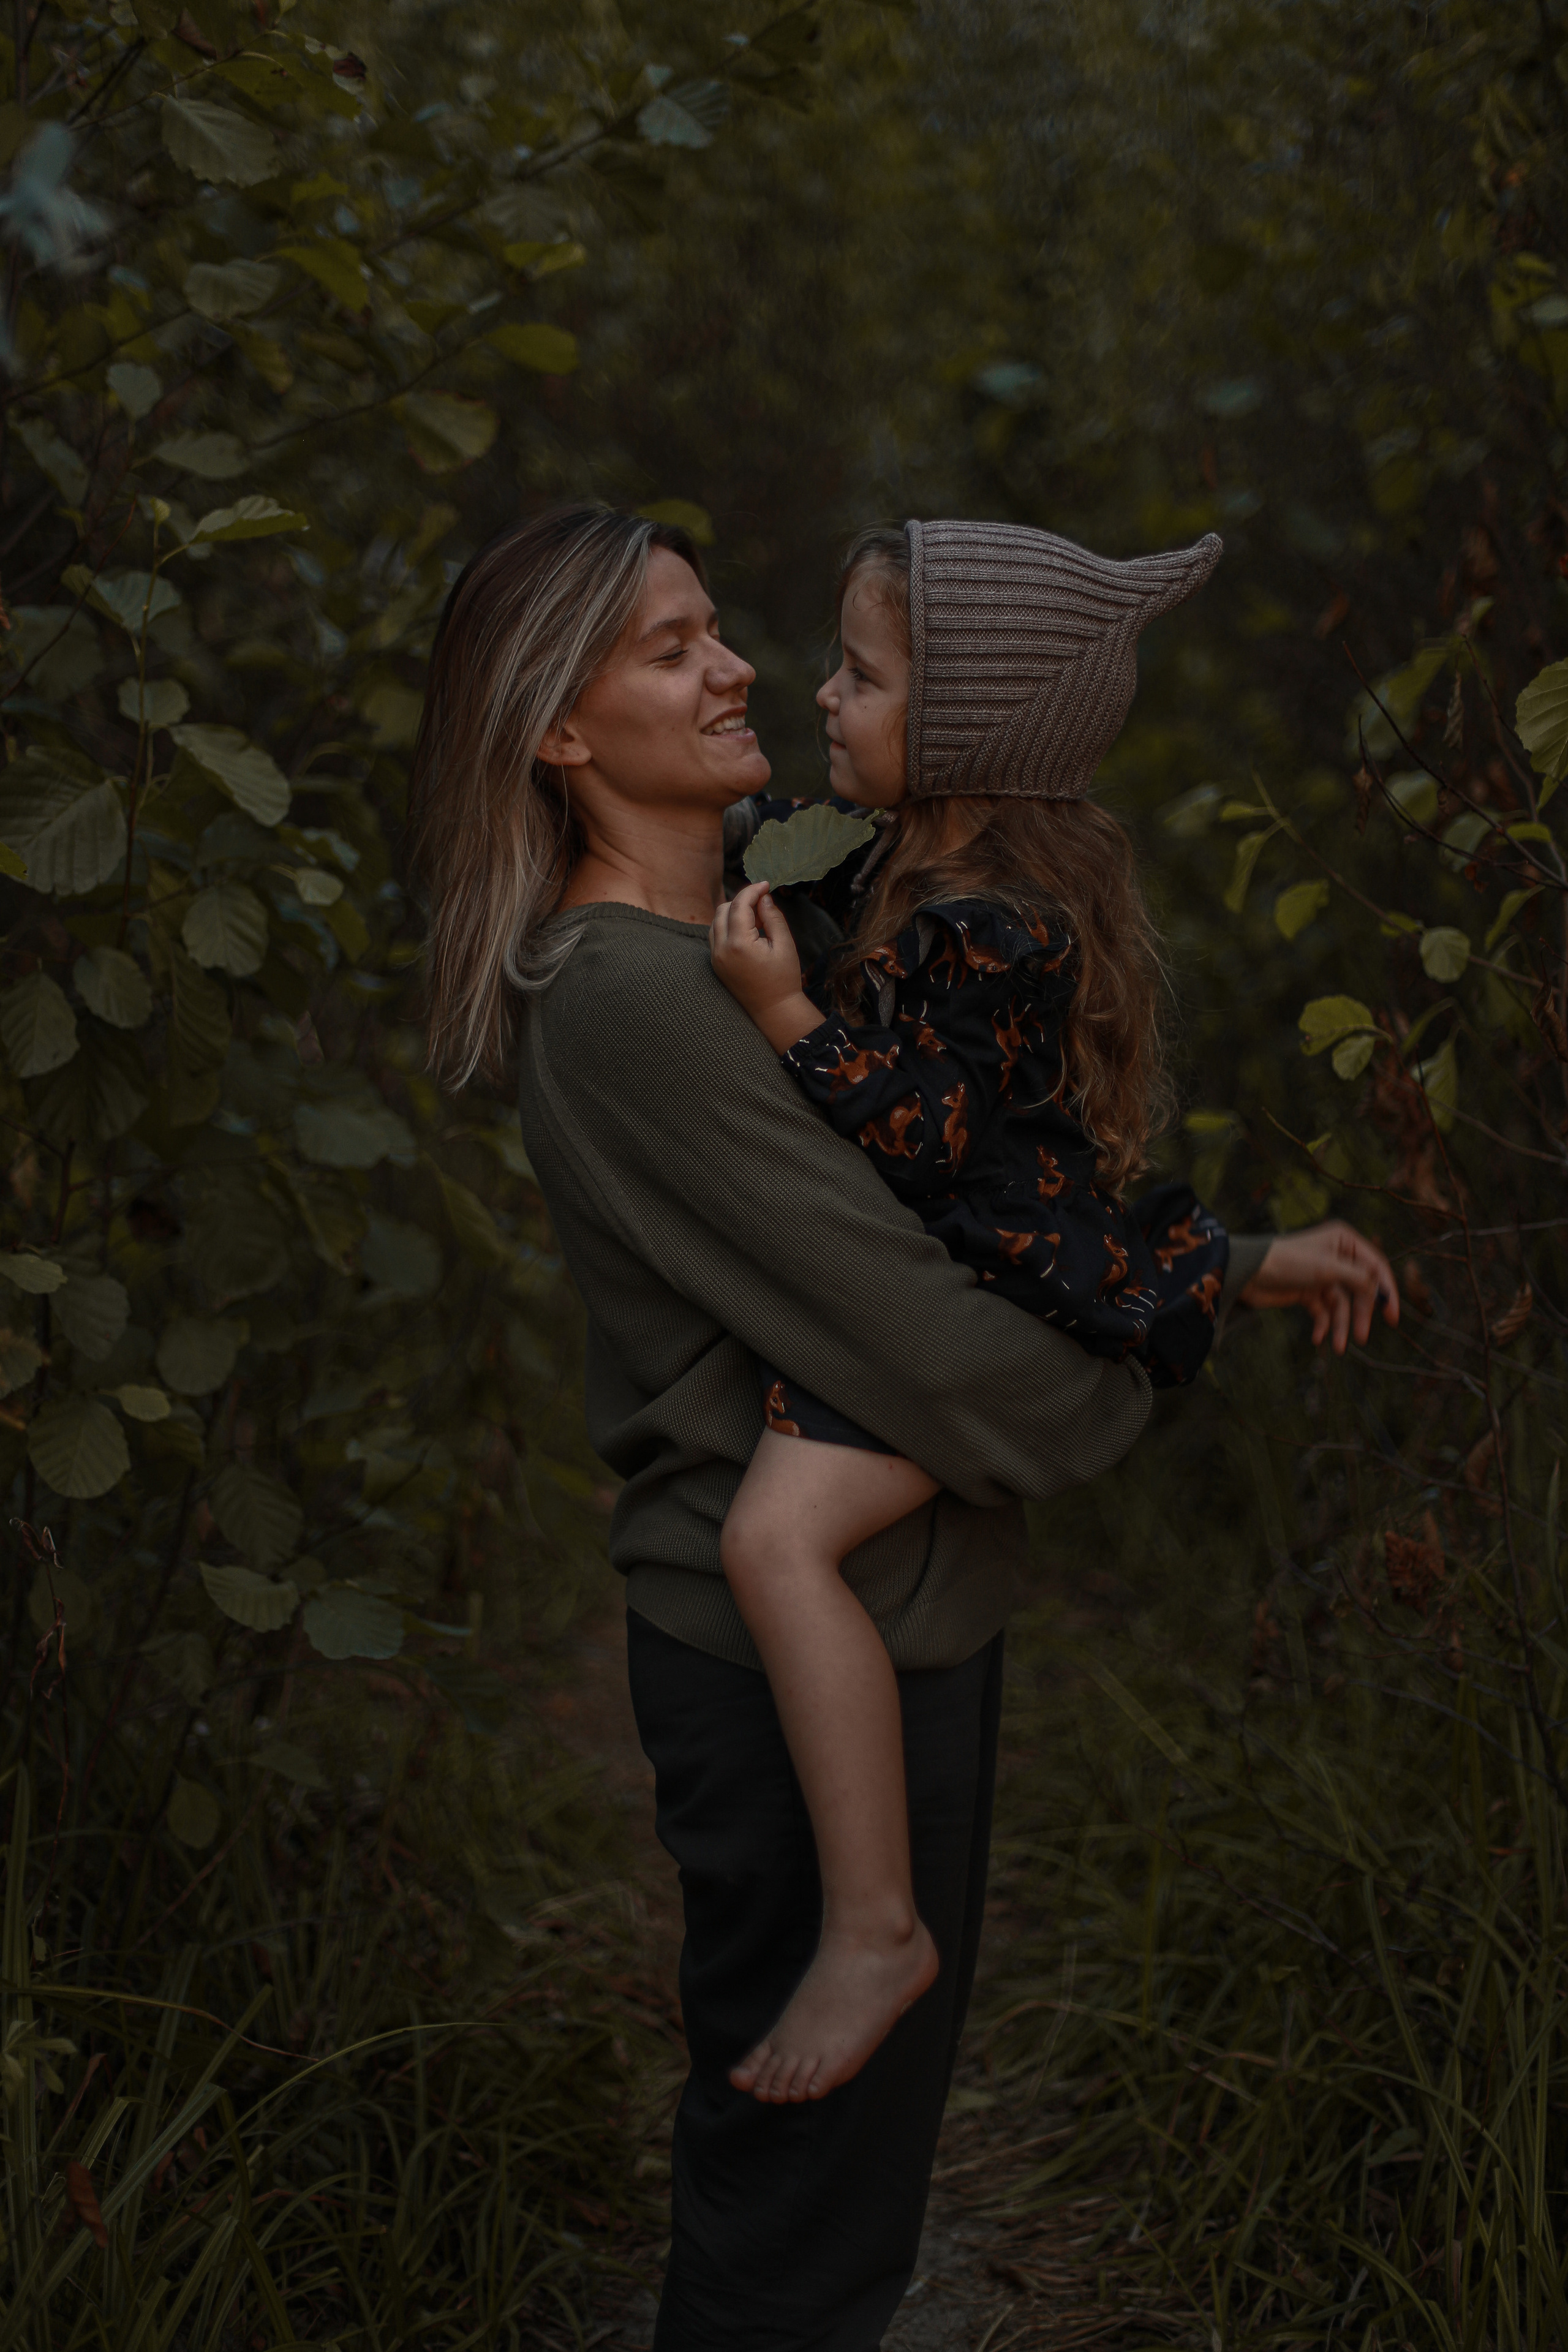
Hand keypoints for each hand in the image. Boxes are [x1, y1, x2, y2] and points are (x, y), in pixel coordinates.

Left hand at [710, 882, 821, 1051]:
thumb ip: (772, 917)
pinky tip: (747, 931)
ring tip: (756, 917)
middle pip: (723, 909)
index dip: (753, 890)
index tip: (766, 885)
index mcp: (739, 943)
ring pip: (716, 921)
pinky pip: (715, 935)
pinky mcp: (715, 964)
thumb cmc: (783, 978)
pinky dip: (727, 925)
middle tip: (762, 901)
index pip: (739, 904)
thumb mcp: (784, 944)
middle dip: (741, 899)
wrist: (772, 1010)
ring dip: (733, 911)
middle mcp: (721, 949)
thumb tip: (764, 897)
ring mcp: (715, 958)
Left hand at [1240, 1220, 1399, 1353]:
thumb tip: (1380, 1290)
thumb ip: (1359, 1279)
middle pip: (1360, 1291)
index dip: (1386, 1292)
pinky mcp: (1308, 1291)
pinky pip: (1324, 1312)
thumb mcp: (1328, 1268)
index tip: (1392, 1317)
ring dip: (1341, 1327)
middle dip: (1360, 1315)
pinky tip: (1317, 1338)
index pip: (1376, 1267)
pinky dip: (1323, 1325)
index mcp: (1345, 1241)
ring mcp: (1322, 1275)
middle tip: (1362, 1338)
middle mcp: (1337, 1256)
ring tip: (1338, 1348)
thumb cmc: (1288, 1261)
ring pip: (1342, 1305)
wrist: (1247, 1273)